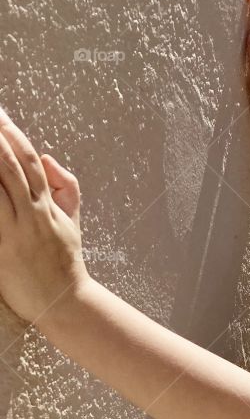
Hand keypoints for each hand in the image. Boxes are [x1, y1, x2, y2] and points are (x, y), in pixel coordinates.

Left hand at [0, 107, 88, 326]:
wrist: (65, 304)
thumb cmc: (65, 263)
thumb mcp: (72, 222)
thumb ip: (65, 187)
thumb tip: (48, 157)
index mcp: (48, 206)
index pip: (30, 160)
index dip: (13, 133)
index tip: (0, 114)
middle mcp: (33, 215)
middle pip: (11, 167)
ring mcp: (16, 233)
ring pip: (0, 187)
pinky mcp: (3, 250)